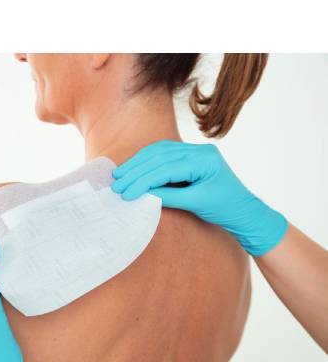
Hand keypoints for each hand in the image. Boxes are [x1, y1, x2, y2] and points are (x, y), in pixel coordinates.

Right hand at [111, 140, 287, 255]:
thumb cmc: (224, 209)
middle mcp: (200, 150)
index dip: (142, 180)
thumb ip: (168, 196)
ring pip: (159, 152)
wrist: (244, 211)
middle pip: (159, 156)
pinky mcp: (191, 156)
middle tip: (116, 183)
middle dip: (135, 170)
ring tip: (120, 175)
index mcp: (204, 160)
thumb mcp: (195, 204)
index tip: (125, 192)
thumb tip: (141, 194)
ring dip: (137, 163)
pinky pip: (164, 153)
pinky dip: (147, 161)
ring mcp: (196, 150)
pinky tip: (134, 168)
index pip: (165, 168)